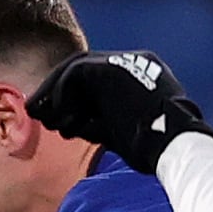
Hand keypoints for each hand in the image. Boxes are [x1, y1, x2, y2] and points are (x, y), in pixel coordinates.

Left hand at [25, 50, 212, 175]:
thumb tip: (64, 125)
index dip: (72, 99)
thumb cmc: (154, 151)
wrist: (174, 146)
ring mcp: (124, 61)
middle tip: (38, 114)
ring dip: (55, 94)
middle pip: (83, 70)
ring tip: (42, 117)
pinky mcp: (112, 67)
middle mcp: (133, 62)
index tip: (58, 122)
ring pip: (76, 68)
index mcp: (140, 76)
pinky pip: (75, 73)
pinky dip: (62, 94)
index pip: (97, 81)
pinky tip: (61, 118)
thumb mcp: (121, 132)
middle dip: (57, 93)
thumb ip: (96, 122)